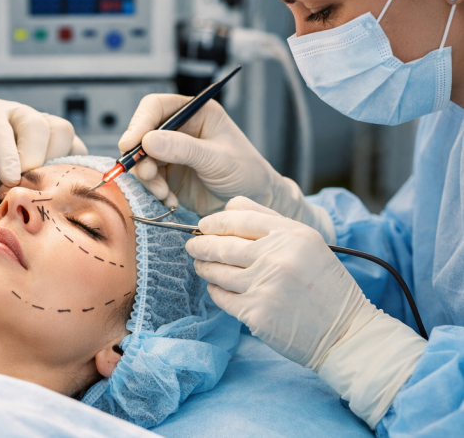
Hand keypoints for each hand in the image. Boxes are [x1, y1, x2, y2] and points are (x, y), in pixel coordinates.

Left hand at [0, 95, 87, 201]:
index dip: (6, 154)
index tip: (9, 181)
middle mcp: (15, 113)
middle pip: (38, 126)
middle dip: (32, 160)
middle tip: (18, 187)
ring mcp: (39, 124)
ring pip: (62, 133)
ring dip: (53, 163)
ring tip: (33, 187)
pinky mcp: (56, 141)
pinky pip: (76, 149)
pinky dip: (69, 168)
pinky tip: (52, 187)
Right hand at [119, 94, 332, 240]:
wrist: (254, 202)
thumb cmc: (247, 172)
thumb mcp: (218, 159)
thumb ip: (184, 149)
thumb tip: (148, 140)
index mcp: (195, 113)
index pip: (156, 107)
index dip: (140, 122)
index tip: (131, 143)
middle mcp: (180, 130)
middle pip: (142, 134)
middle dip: (140, 156)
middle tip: (147, 175)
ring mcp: (171, 153)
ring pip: (142, 159)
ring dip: (147, 178)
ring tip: (163, 193)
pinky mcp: (168, 175)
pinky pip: (148, 180)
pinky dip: (154, 192)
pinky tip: (170, 200)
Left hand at [188, 197, 425, 427]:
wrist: (346, 333)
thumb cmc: (326, 286)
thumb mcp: (308, 243)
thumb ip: (270, 221)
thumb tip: (230, 206)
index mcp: (293, 235)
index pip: (240, 219)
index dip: (215, 222)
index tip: (204, 226)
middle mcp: (277, 257)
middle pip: (223, 245)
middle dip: (201, 244)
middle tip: (193, 245)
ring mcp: (265, 286)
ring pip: (218, 271)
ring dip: (204, 267)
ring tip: (200, 265)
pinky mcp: (255, 313)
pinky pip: (222, 296)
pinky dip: (215, 290)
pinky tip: (217, 287)